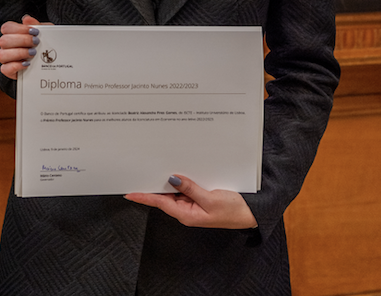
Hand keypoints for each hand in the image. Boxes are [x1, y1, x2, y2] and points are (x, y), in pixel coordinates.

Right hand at [0, 14, 53, 79]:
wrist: (47, 62)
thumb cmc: (42, 44)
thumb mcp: (43, 33)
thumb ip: (36, 25)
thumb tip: (26, 19)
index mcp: (11, 34)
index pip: (6, 28)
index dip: (19, 28)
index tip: (34, 31)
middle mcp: (5, 46)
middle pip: (4, 40)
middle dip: (22, 40)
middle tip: (36, 42)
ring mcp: (5, 59)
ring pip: (1, 55)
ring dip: (19, 53)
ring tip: (33, 53)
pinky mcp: (8, 71)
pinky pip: (5, 69)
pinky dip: (16, 66)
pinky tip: (27, 63)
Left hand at [124, 174, 257, 229]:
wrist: (251, 213)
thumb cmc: (233, 210)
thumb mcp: (211, 199)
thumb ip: (190, 188)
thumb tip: (172, 178)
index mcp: (186, 214)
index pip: (160, 203)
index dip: (144, 196)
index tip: (130, 192)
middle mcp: (187, 210)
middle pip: (164, 196)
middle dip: (153, 184)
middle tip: (139, 171)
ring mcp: (193, 204)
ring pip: (174, 191)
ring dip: (166, 180)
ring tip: (154, 167)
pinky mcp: (200, 198)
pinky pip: (185, 188)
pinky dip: (180, 179)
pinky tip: (177, 170)